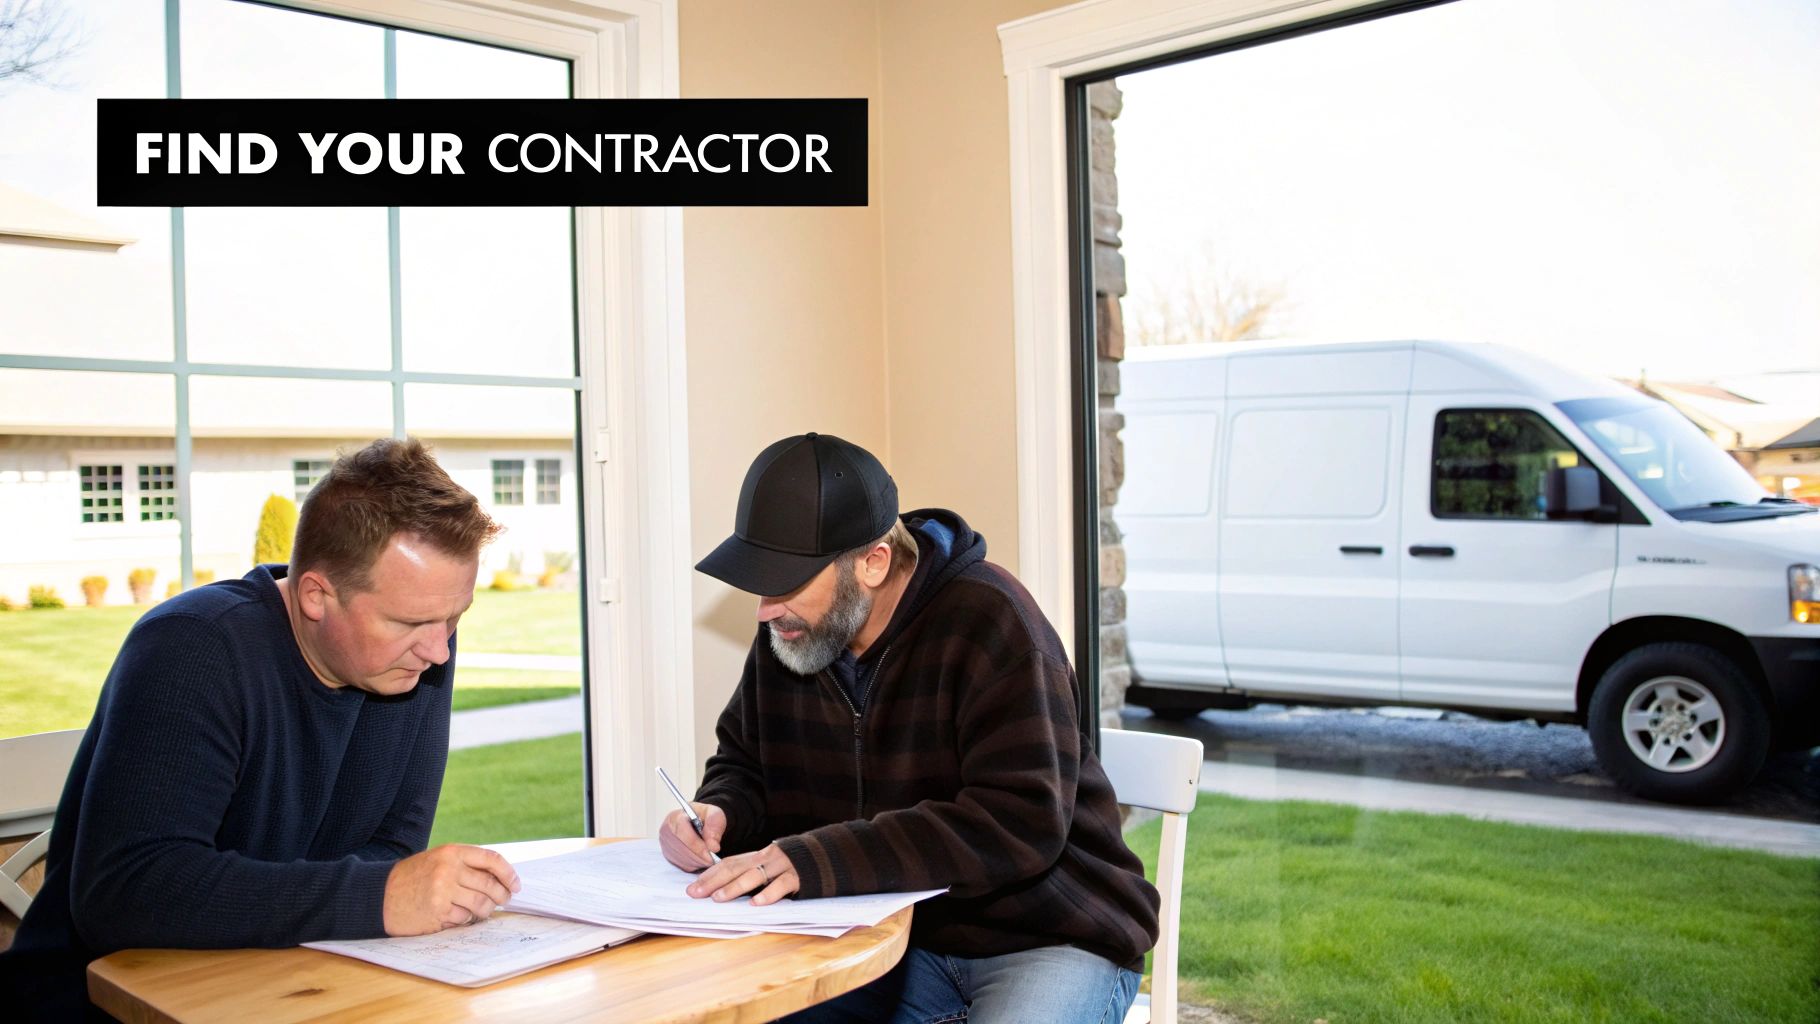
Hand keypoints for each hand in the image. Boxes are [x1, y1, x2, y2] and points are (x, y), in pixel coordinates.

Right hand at [383, 844, 521, 935]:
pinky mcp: (437, 911)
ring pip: (480, 904)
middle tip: (504, 901)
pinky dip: (465, 920)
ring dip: (486, 910)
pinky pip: (463, 919)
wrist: (379, 895)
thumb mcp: (438, 860)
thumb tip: (500, 879)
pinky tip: (458, 916)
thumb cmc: (413, 877)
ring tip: (483, 911)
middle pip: (489, 884)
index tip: (516, 885)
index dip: (508, 873)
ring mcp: (443, 891)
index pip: (491, 859)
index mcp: (451, 852)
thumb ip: (465, 865)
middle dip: (502, 895)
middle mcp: (448, 869)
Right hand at [658, 802, 726, 871]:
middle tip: (714, 859)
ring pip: (682, 859)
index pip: (682, 832)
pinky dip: (694, 865)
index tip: (712, 850)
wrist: (699, 823)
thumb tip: (712, 845)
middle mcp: (666, 831)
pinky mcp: (669, 856)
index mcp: (675, 817)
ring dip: (698, 861)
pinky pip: (682, 865)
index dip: (697, 844)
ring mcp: (666, 845)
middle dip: (699, 855)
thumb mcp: (714, 814)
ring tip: (710, 859)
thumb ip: (715, 826)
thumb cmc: (705, 817)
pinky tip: (702, 860)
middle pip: (681, 848)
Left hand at [684, 843, 798, 906]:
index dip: (710, 874)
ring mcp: (782, 866)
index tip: (692, 886)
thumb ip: (751, 873)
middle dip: (713, 881)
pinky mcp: (798, 877)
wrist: (826, 858)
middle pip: (736, 868)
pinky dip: (768, 894)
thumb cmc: (793, 867)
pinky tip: (756, 903)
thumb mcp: (769, 867)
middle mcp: (767, 858)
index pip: (728, 863)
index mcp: (758, 857)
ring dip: (735, 887)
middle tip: (696, 893)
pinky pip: (781, 885)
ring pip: (755, 876)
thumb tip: (722, 889)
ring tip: (719, 897)